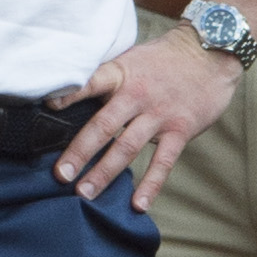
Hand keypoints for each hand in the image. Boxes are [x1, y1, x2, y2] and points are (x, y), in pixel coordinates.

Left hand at [53, 29, 242, 213]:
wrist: (210, 52)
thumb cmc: (165, 59)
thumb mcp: (132, 58)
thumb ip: (107, 79)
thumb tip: (71, 98)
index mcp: (122, 73)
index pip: (90, 82)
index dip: (69, 94)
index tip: (46, 108)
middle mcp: (137, 94)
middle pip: (104, 125)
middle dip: (80, 152)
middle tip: (61, 175)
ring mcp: (159, 114)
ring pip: (127, 147)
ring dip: (104, 173)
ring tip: (85, 194)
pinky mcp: (181, 129)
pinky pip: (163, 162)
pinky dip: (150, 184)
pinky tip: (138, 204)